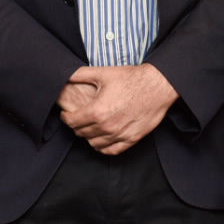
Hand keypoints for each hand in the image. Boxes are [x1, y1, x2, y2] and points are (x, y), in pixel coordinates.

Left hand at [60, 63, 177, 154]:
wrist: (157, 85)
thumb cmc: (132, 78)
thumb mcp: (103, 73)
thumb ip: (81, 74)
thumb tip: (65, 75)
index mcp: (97, 111)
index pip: (72, 122)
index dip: (66, 118)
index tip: (66, 114)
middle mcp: (107, 126)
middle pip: (82, 133)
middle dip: (77, 126)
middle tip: (78, 119)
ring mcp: (120, 134)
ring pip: (95, 144)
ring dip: (89, 137)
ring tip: (90, 128)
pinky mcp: (132, 139)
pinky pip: (112, 150)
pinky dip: (103, 147)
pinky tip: (102, 140)